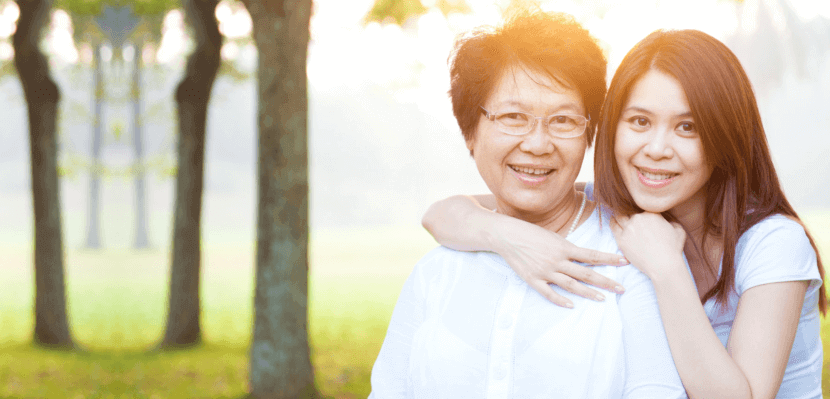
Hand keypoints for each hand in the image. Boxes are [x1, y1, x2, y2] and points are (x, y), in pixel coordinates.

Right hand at [490, 220, 628, 307]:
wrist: (507, 235)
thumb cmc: (530, 232)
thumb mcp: (553, 236)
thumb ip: (567, 248)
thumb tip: (583, 256)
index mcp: (564, 247)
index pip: (592, 255)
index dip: (609, 259)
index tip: (624, 262)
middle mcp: (557, 260)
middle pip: (586, 273)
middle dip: (606, 281)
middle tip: (621, 289)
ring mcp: (545, 271)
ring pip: (571, 285)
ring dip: (588, 292)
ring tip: (603, 298)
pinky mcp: (533, 279)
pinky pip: (549, 293)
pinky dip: (560, 300)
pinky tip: (571, 305)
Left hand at [610, 212, 685, 280]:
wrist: (664, 264)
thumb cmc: (673, 249)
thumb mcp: (678, 230)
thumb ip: (671, 222)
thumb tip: (666, 221)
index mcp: (652, 213)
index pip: (643, 208)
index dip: (641, 211)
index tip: (639, 212)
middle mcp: (639, 218)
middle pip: (631, 211)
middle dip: (629, 212)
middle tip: (625, 212)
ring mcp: (629, 228)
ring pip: (620, 216)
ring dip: (618, 214)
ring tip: (616, 214)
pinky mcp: (622, 239)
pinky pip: (613, 226)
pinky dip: (612, 221)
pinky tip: (612, 220)